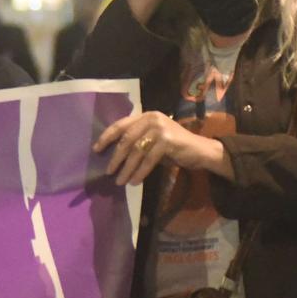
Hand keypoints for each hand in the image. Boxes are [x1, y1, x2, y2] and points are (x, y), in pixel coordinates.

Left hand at [93, 110, 225, 186]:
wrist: (200, 151)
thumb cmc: (174, 148)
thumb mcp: (153, 140)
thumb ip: (137, 141)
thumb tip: (113, 155)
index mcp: (146, 116)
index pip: (121, 124)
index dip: (107, 137)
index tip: (96, 149)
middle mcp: (152, 118)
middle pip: (127, 139)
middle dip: (116, 157)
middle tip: (108, 171)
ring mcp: (160, 128)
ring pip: (136, 151)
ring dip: (126, 168)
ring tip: (119, 181)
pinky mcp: (168, 141)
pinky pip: (149, 160)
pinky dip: (140, 172)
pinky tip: (134, 181)